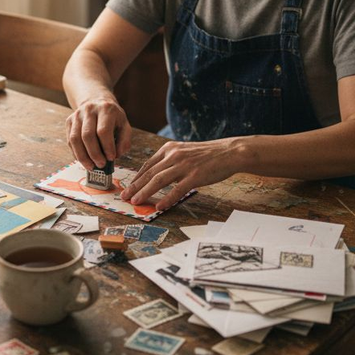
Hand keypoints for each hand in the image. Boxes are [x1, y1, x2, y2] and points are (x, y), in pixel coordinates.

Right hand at [65, 95, 131, 169]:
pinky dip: (76, 153)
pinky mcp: (69, 121)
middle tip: (101, 165)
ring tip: (91, 166)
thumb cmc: (112, 117)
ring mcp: (77, 115)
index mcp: (106, 109)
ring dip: (83, 156)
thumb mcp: (124, 125)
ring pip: (75, 139)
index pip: (103, 131)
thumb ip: (124, 140)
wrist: (96, 101)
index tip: (111, 158)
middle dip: (94, 154)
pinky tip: (84, 160)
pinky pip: (70, 141)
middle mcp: (89, 110)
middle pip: (87, 135)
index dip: (107, 147)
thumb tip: (116, 155)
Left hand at [121, 139, 240, 210]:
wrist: (229, 152)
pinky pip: (177, 189)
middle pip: (149, 173)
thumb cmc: (208, 155)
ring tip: (136, 201)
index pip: (148, 165)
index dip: (136, 178)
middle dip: (135, 186)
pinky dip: (167, 198)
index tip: (128, 187)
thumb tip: (156, 175)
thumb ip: (170, 160)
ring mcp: (184, 165)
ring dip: (145, 192)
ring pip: (159, 180)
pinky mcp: (195, 176)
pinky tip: (159, 205)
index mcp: (169, 148)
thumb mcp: (185, 151)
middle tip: (124, 197)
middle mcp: (174, 155)